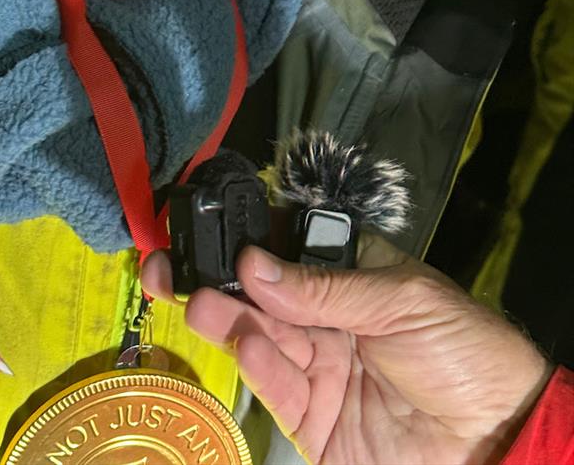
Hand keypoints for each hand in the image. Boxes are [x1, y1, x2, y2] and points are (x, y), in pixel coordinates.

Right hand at [142, 245, 551, 464]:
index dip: (248, 238)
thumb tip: (252, 263)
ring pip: (259, 333)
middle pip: (261, 291)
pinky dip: (255, 362)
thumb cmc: (464, 350)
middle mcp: (326, 314)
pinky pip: (275, 384)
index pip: (289, 247)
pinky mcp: (310, 416)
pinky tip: (243, 340)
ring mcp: (317, 365)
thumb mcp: (402, 301)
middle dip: (217, 276)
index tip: (206, 226)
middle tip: (171, 265)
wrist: (496, 441)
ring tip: (197, 299)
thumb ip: (324, 287)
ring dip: (226, 314)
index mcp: (352, 274)